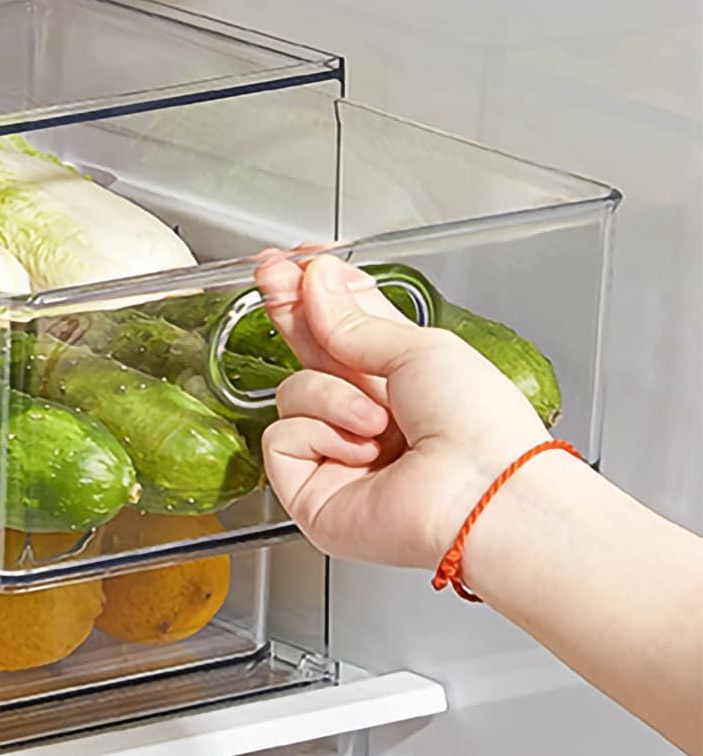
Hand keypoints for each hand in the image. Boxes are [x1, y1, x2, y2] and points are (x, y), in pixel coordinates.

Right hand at [253, 252, 549, 569]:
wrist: (482, 495)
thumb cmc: (479, 429)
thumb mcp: (419, 348)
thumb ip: (354, 318)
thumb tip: (314, 282)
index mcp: (402, 381)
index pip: (344, 326)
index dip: (319, 292)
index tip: (299, 261)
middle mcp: (367, 416)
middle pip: (310, 353)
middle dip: (292, 312)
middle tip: (272, 275)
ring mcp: (336, 454)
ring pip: (293, 392)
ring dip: (332, 396)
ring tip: (378, 421)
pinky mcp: (310, 491)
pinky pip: (281, 437)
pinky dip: (318, 434)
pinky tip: (359, 449)